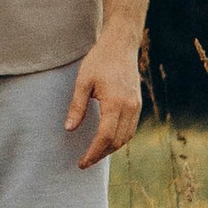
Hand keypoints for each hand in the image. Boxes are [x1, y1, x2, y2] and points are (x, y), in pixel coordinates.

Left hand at [67, 34, 143, 169]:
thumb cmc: (99, 61)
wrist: (120, 45)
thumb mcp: (83, 82)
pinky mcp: (137, 104)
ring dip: (111, 148)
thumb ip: (77, 107)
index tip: (81, 162)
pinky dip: (119, 138)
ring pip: (126, 137)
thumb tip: (69, 129)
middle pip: (117, 141)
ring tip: (94, 153)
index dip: (93, 152)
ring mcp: (136, 106)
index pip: (105, 136)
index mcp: (116, 103)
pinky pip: (130, 128)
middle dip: (101, 154)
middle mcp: (130, 107)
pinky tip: (106, 140)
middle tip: (84, 161)